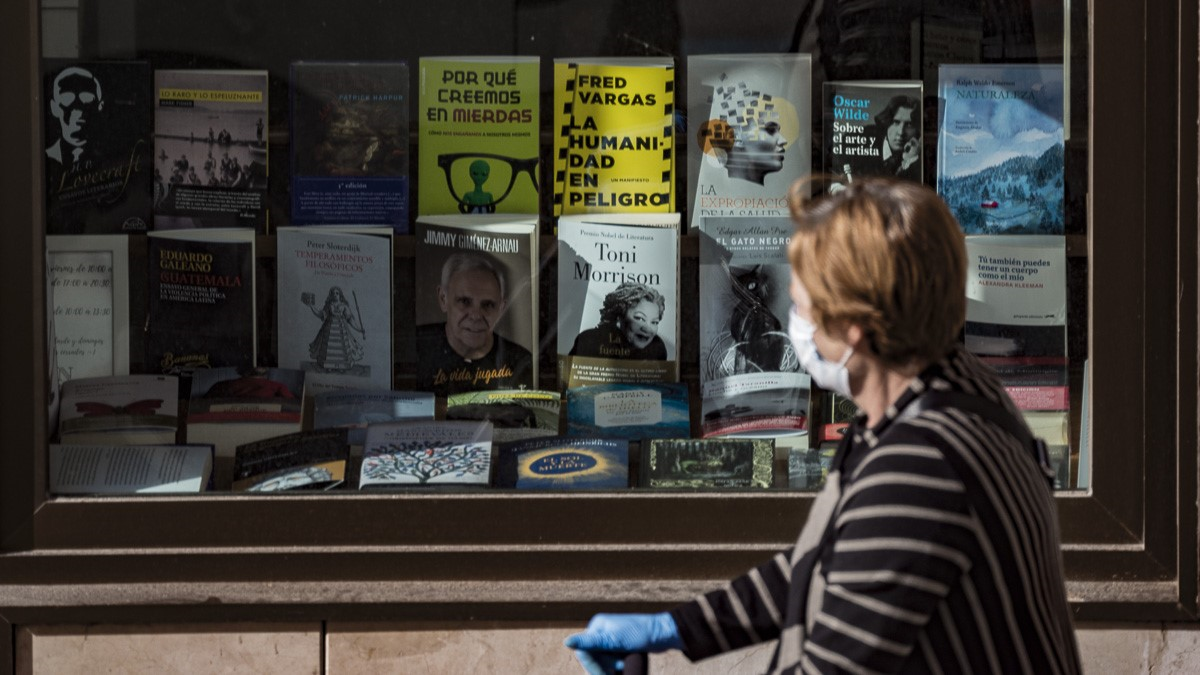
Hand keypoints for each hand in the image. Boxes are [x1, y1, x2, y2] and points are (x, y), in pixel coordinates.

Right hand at [563, 613, 682, 673]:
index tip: (607, 674)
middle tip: (620, 668)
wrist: (663, 634)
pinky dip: (616, 666)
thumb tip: (567, 642)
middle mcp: (602, 630)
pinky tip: (623, 668)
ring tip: (624, 666)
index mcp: (598, 625)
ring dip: (611, 668)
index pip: (585, 651)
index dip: (593, 666)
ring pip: (602, 661)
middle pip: (594, 657)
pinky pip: (611, 660)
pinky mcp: (619, 646)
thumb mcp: (615, 641)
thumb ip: (591, 642)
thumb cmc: (640, 634)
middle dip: (605, 667)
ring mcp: (611, 638)